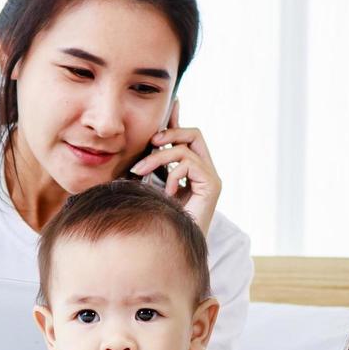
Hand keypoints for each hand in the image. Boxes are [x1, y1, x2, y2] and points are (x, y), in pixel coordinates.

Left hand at [128, 99, 222, 234]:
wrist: (169, 246)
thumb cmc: (156, 219)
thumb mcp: (147, 185)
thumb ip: (148, 167)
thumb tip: (136, 149)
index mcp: (192, 169)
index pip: (187, 136)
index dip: (177, 119)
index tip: (171, 103)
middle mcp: (205, 170)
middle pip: (194, 133)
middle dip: (170, 133)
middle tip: (149, 145)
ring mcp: (211, 178)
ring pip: (186, 149)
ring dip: (159, 158)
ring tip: (140, 174)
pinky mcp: (212, 185)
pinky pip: (190, 164)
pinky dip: (172, 175)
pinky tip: (165, 194)